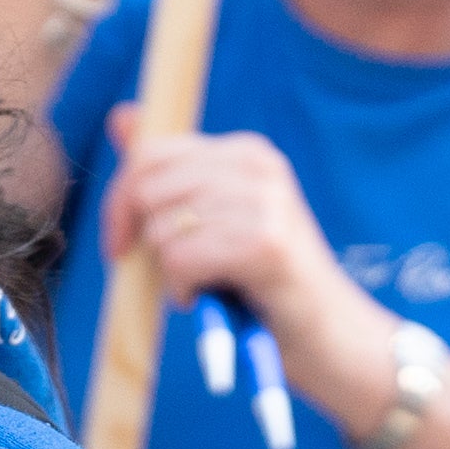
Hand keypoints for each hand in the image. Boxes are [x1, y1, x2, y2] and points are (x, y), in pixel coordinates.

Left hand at [96, 110, 352, 338]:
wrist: (330, 332)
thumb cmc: (264, 278)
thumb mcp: (216, 217)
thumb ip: (169, 172)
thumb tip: (120, 116)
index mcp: (246, 150)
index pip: (151, 154)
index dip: (120, 201)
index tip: (119, 242)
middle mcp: (258, 166)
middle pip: (148, 190)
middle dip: (140, 239)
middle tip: (171, 272)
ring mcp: (265, 202)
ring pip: (161, 230)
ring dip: (170, 271)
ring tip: (207, 283)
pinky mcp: (265, 244)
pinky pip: (181, 261)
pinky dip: (183, 289)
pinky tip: (208, 298)